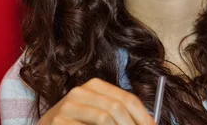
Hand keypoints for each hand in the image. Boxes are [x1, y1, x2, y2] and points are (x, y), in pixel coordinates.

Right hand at [38, 78, 155, 124]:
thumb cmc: (77, 124)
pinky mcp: (58, 121)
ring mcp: (67, 106)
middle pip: (117, 107)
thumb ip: (119, 116)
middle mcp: (80, 92)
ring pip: (104, 118)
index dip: (143, 117)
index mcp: (95, 85)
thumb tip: (149, 124)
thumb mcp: (98, 115)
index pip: (127, 98)